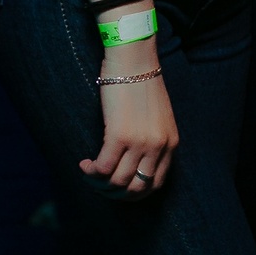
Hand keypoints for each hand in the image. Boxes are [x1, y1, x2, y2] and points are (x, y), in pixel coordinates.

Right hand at [80, 42, 178, 196]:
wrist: (134, 60)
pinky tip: (84, 163)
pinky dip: (91, 172)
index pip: (155, 184)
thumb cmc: (142, 84)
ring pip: (117, 183)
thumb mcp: (159, 117)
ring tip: (89, 173)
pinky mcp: (120, 136)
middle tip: (100, 185)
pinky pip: (103, 169)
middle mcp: (158, 147)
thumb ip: (153, 139)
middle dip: (115, 194)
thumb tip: (134, 161)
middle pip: (135, 189)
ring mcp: (140, 143)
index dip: (134, 193)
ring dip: (99, 184)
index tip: (118, 189)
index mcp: (170, 144)